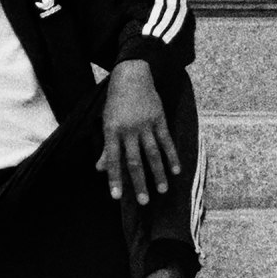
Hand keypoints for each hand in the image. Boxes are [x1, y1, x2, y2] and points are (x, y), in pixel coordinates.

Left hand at [95, 60, 180, 204]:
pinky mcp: (159, 119)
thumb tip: (100, 169)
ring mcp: (145, 124)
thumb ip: (106, 147)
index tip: (116, 197)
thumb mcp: (106, 122)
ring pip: (152, 154)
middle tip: (143, 201)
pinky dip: (172, 156)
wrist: (132, 75)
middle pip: (134, 161)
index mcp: (112, 131)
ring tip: (162, 190)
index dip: (114, 179)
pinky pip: (166, 141)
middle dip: (139, 183)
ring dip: (158, 173)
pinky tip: (176, 170)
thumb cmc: (115, 102)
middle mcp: (128, 129)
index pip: (112, 159)